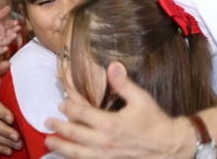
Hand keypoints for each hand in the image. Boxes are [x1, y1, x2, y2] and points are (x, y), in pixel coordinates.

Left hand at [0, 6, 21, 57]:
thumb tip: (8, 7)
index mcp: (1, 27)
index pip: (8, 25)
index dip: (13, 23)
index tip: (17, 21)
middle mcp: (2, 35)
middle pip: (9, 32)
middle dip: (14, 30)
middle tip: (18, 27)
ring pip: (6, 41)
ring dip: (10, 38)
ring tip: (14, 35)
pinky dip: (2, 50)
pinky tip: (5, 48)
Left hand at [45, 62, 192, 158]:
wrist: (169, 146)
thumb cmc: (154, 121)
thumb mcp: (141, 98)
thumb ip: (123, 83)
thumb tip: (112, 65)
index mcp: (110, 124)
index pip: (81, 114)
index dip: (69, 108)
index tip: (61, 104)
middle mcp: (104, 142)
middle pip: (74, 134)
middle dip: (59, 127)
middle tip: (47, 121)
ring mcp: (106, 157)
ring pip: (76, 153)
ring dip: (61, 147)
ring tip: (49, 141)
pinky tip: (69, 156)